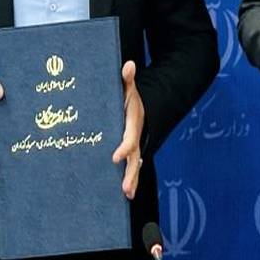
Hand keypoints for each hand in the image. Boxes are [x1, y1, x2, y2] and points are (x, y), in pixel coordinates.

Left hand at [111, 60, 144, 199]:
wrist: (144, 107)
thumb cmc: (130, 98)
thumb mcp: (128, 88)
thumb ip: (127, 79)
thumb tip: (128, 64)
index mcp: (133, 124)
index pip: (129, 138)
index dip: (123, 148)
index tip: (114, 157)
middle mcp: (136, 138)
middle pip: (135, 158)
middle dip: (131, 173)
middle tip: (124, 188)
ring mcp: (135, 146)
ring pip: (135, 166)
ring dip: (132, 180)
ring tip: (127, 195)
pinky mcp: (131, 152)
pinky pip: (132, 167)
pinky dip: (131, 179)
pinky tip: (126, 194)